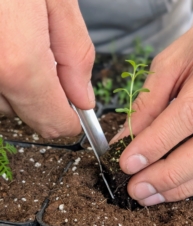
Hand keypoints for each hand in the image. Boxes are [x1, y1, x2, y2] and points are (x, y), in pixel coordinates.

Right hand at [0, 0, 94, 137]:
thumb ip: (74, 54)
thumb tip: (82, 100)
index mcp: (16, 63)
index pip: (52, 123)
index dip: (68, 118)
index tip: (75, 106)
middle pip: (22, 112)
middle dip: (38, 91)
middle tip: (35, 47)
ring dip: (12, 80)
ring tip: (9, 33)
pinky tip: (0, 38)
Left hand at [111, 15, 192, 205]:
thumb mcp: (171, 64)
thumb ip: (148, 103)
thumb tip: (124, 139)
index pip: (191, 112)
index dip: (158, 142)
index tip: (128, 162)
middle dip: (169, 174)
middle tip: (136, 188)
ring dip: (182, 186)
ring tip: (150, 194)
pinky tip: (173, 188)